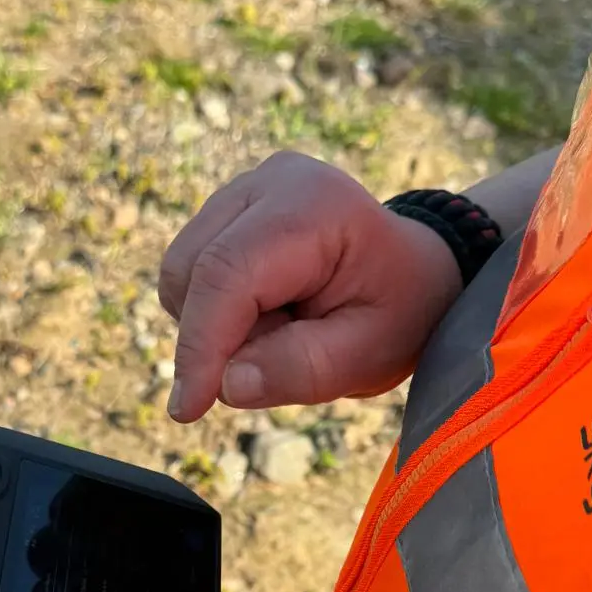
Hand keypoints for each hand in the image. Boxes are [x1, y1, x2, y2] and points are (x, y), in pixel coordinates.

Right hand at [159, 151, 462, 421]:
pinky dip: (214, 312)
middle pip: (190, 272)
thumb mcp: (369, 353)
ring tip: (282, 329)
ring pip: (180, 275)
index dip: (200, 344)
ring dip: (215, 326)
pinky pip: (188, 275)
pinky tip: (267, 313)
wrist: (412, 274)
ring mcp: (241, 192)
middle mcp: (268, 183)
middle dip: (215, 338)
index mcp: (312, 206)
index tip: (188, 409)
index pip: (226, 274)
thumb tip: (228, 384)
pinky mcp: (224, 211)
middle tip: (284, 353)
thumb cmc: (398, 311)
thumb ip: (303, 369)